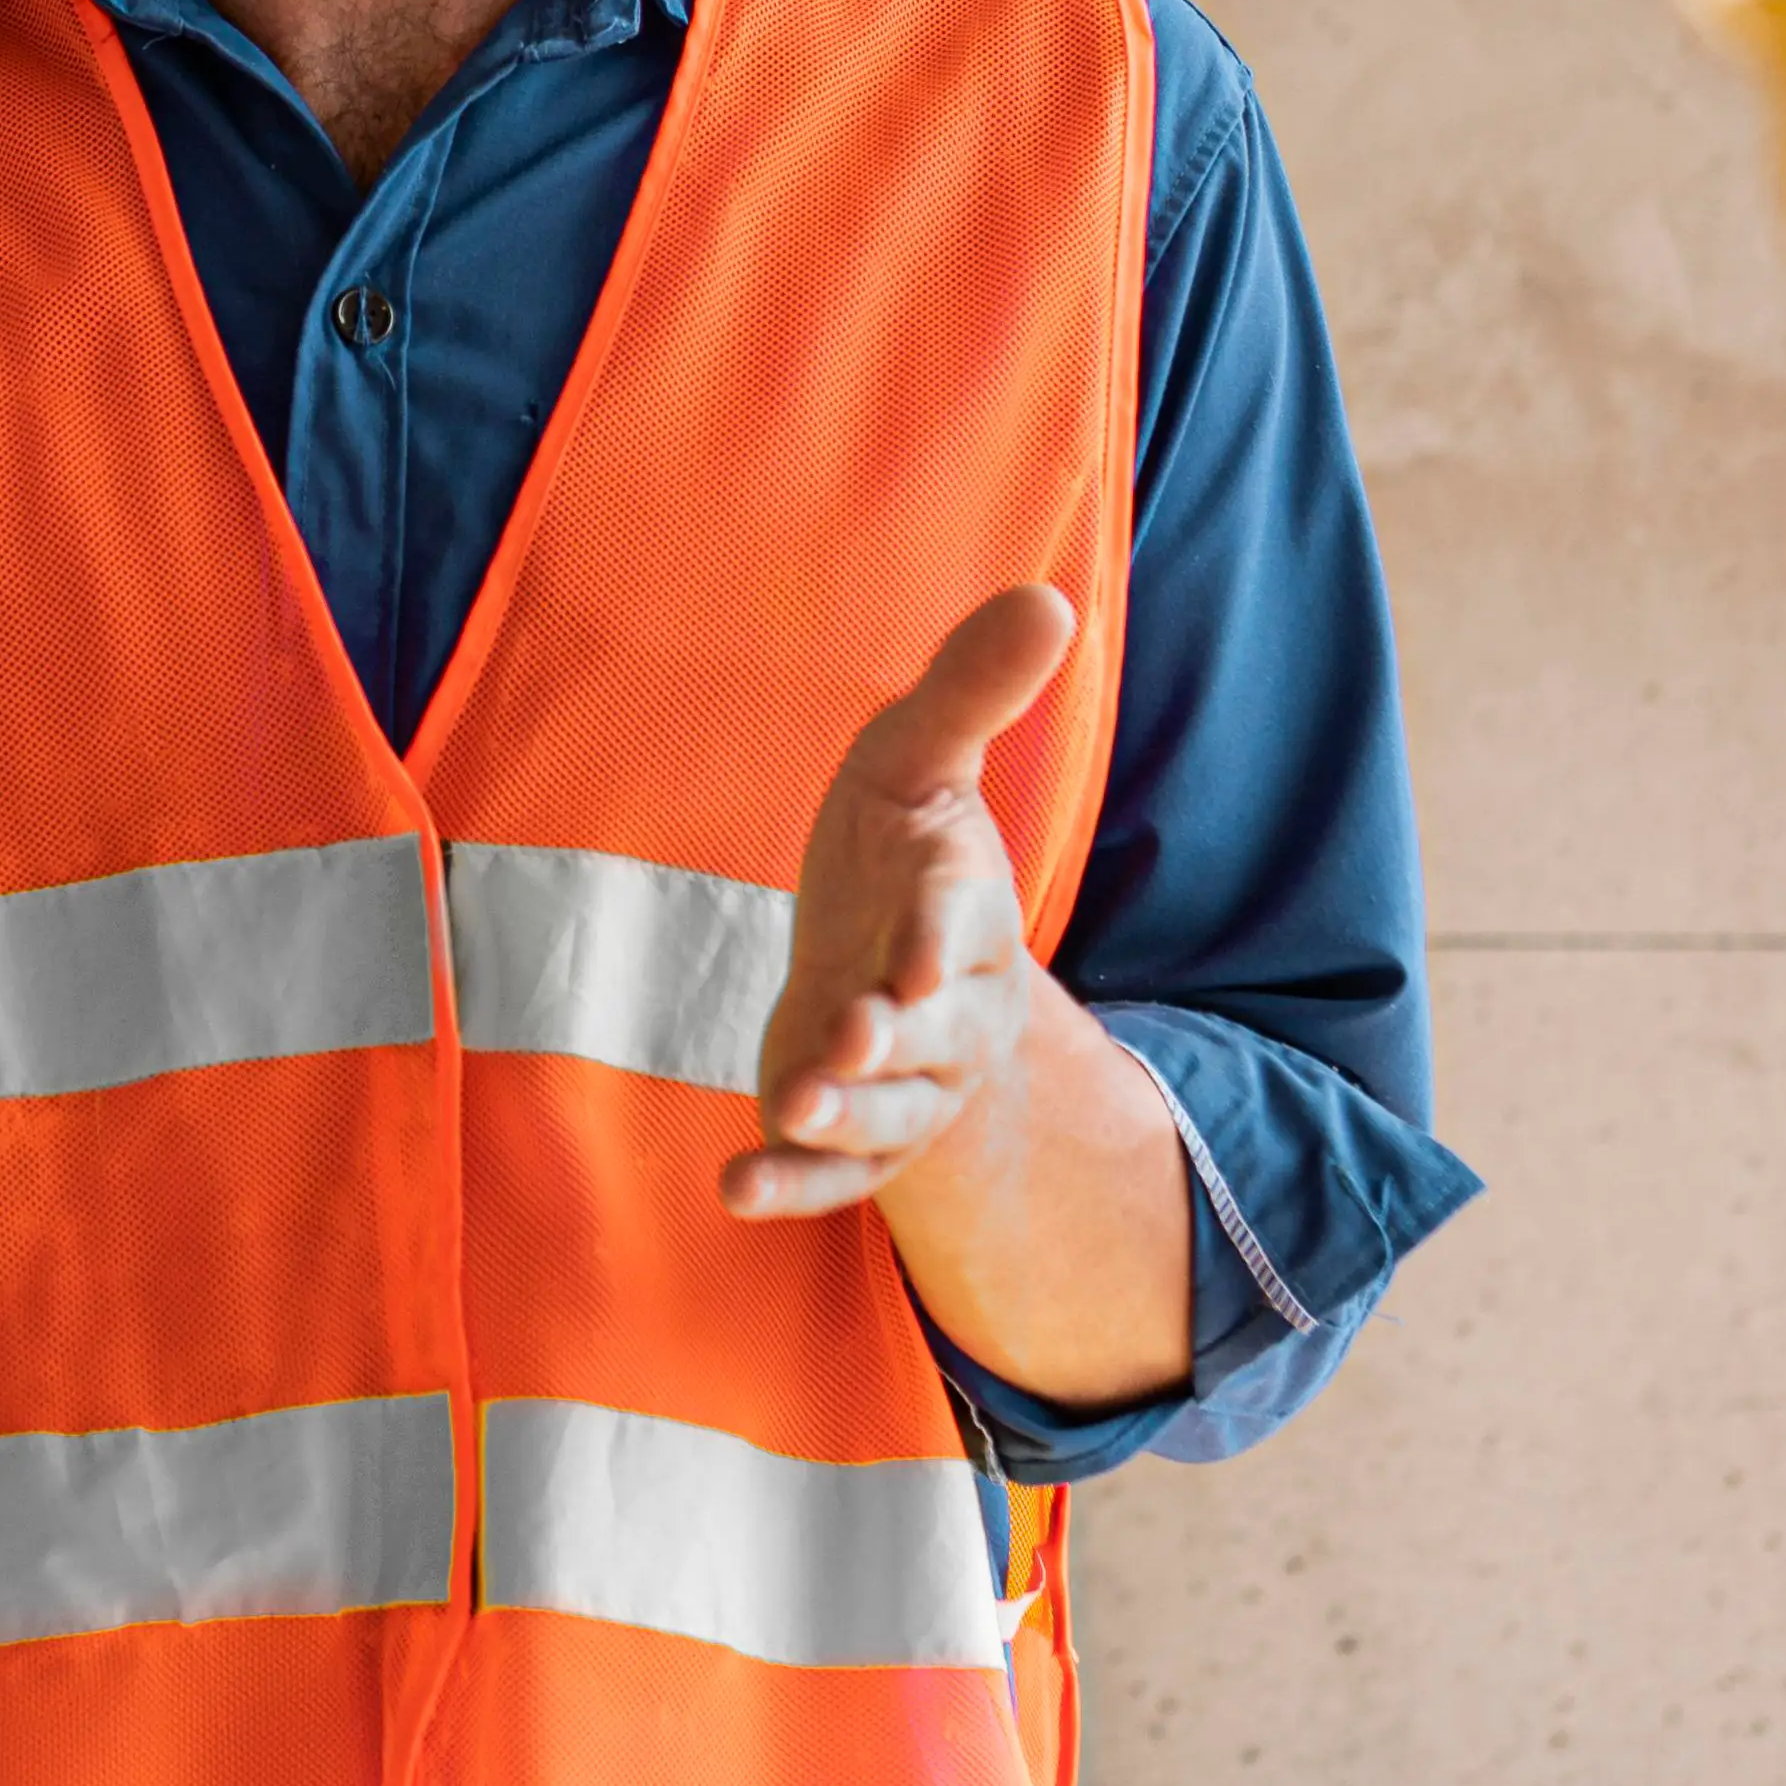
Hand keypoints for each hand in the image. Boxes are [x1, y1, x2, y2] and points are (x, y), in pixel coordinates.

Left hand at [729, 585, 1087, 1223]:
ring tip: (793, 1107)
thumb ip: (972, 690)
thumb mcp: (918, 759)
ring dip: (842, 1116)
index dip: (940, 943)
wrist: (886, 964)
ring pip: (885, 1113)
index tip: (918, 964)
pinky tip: (733, 1189)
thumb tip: (1053, 595)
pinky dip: (786, 1188)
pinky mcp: (849, 1141)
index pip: (957, 927)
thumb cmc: (897, 853)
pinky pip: (828, 1180)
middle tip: (852, 1035)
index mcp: (960, 915)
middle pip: (929, 1035)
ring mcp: (901, 1087)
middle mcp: (945, 1014)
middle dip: (893, 1040)